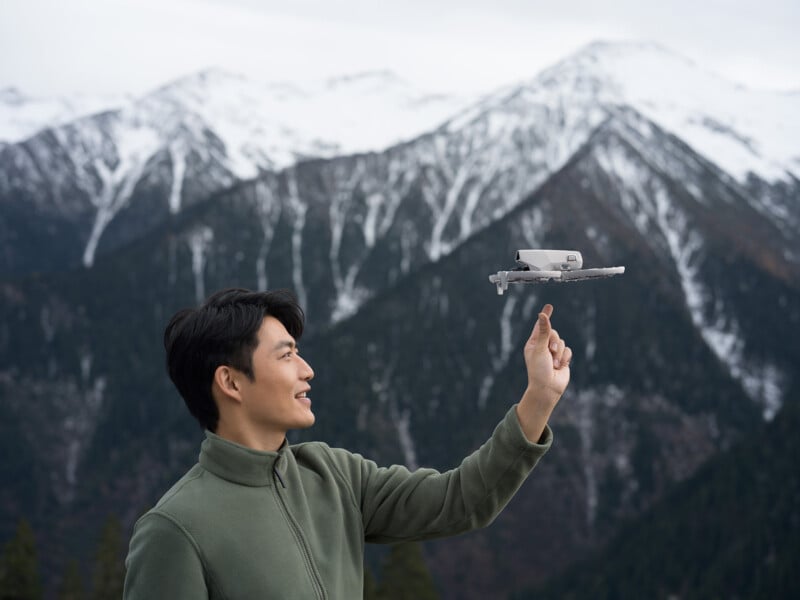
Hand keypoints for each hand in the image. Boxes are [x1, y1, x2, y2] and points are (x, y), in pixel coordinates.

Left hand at [517, 304, 571, 441]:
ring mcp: (553, 353)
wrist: (548, 389)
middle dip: (554, 342)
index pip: (540, 326)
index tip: (549, 306)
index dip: (545, 316)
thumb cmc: (539, 370)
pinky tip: (560, 367)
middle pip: (554, 333)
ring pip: (562, 342)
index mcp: (533, 343)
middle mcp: (543, 346)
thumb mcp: (540, 349)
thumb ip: (544, 332)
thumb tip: (542, 315)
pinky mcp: (562, 359)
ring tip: (554, 364)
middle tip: (551, 351)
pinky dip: (565, 358)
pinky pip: (568, 351)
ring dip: (559, 354)